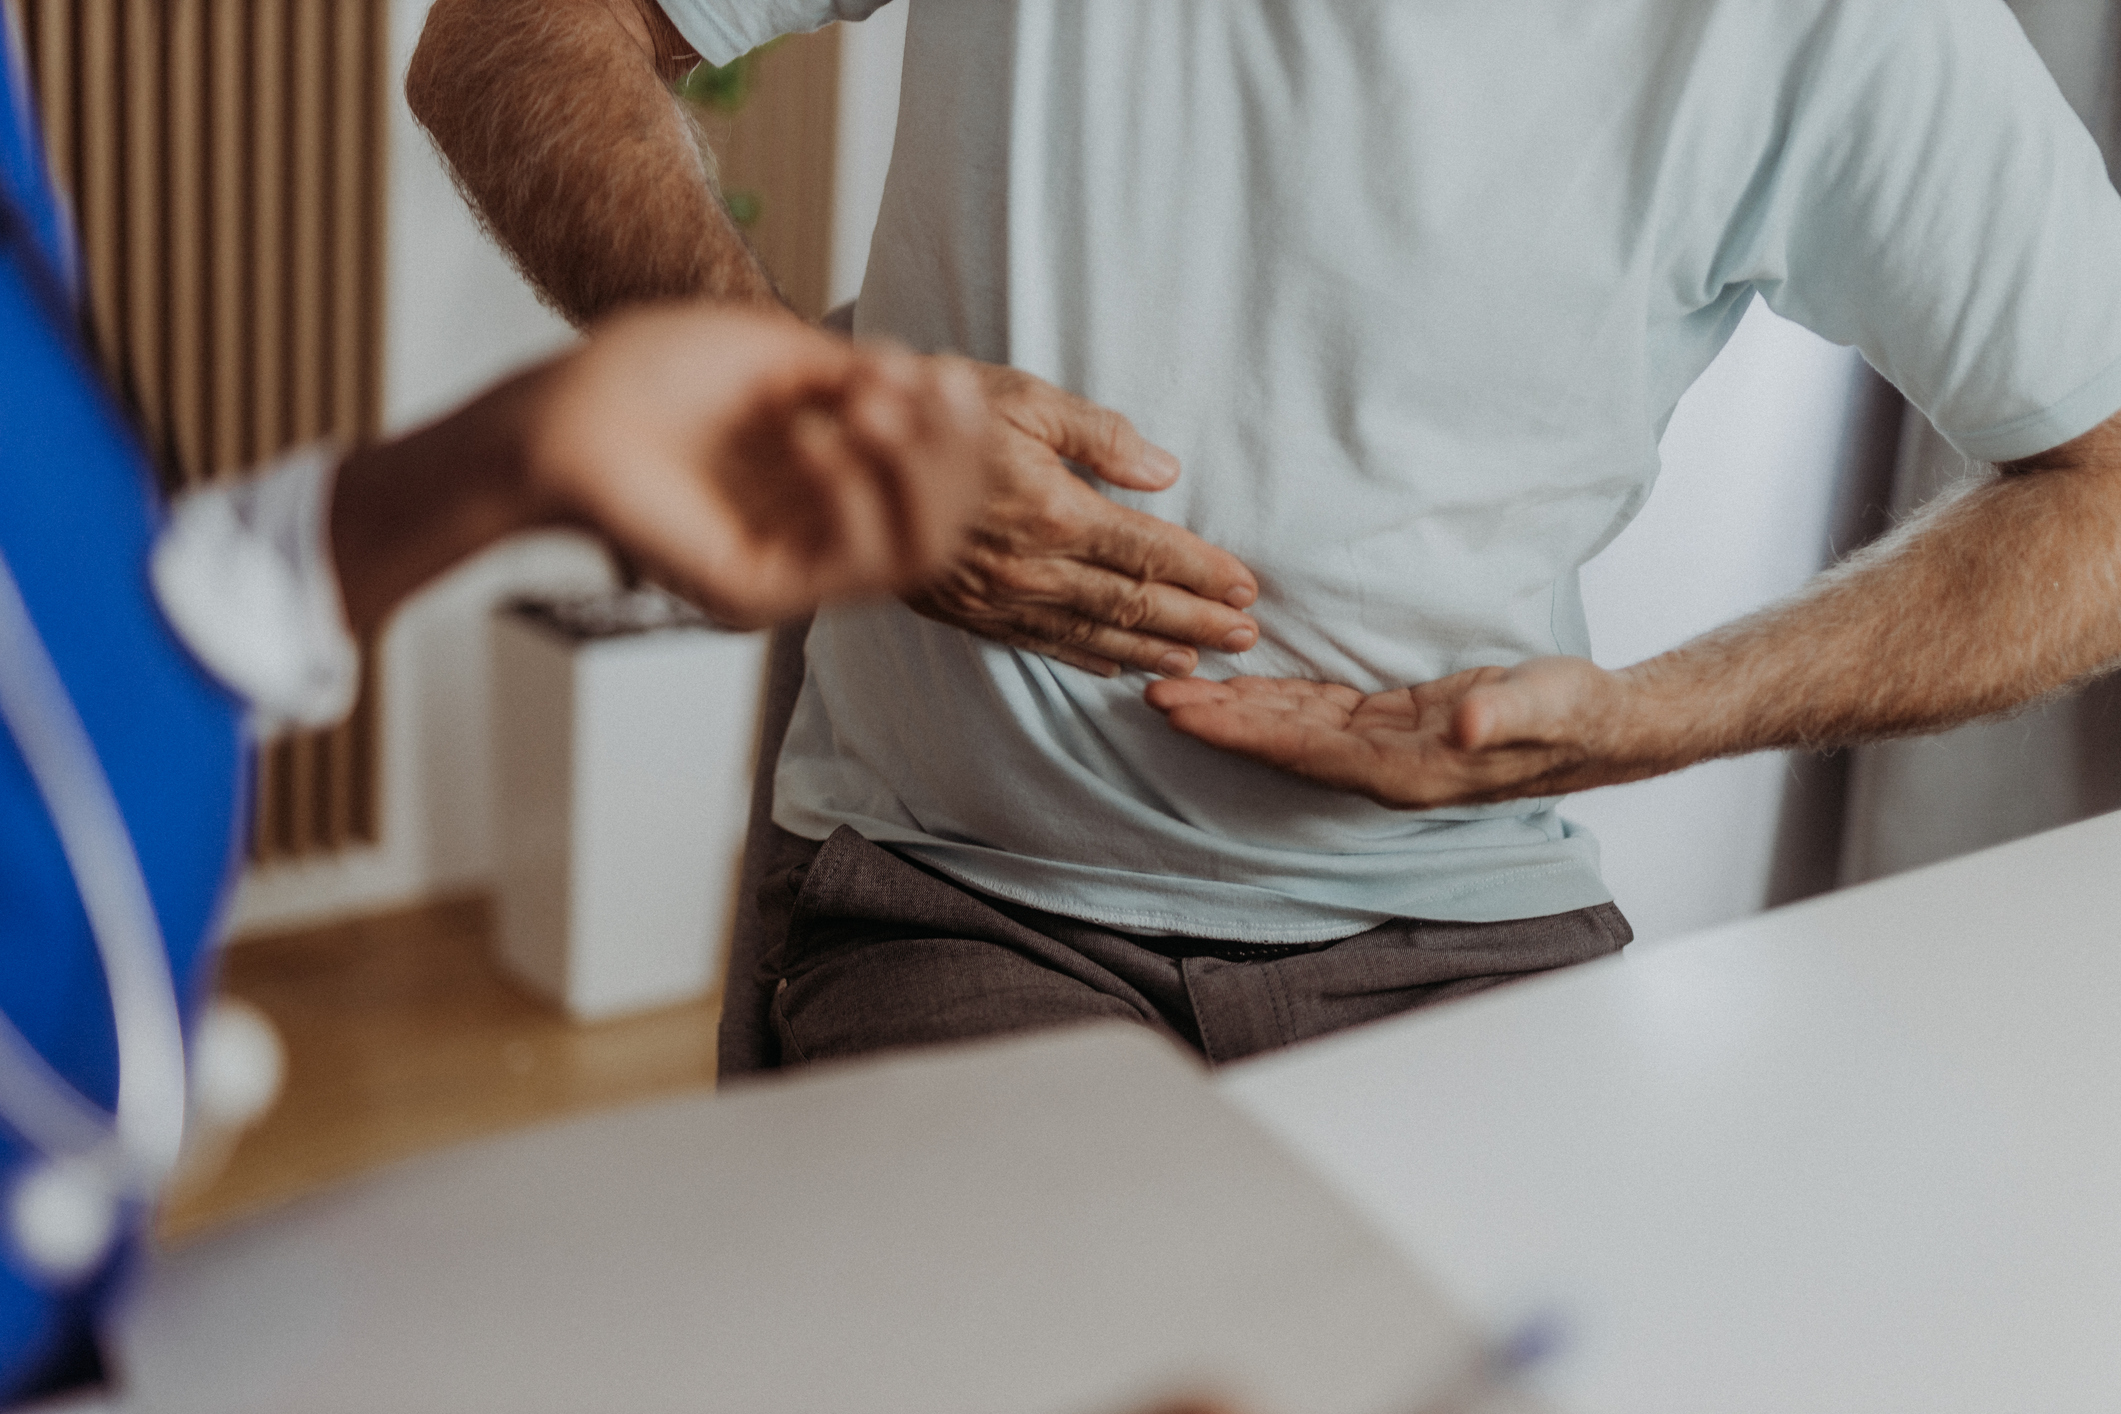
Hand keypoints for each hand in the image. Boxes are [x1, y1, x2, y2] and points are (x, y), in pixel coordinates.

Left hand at [330, 305, 990, 636]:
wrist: (558, 412)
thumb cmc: (646, 373)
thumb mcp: (775, 352)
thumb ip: (857, 374)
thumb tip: (929, 385)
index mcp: (828, 475)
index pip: (934, 478)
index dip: (957, 431)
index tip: (946, 372)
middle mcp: (821, 530)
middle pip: (942, 519)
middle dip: (950, 452)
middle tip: (925, 389)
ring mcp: (794, 567)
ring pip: (916, 549)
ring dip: (912, 471)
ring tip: (865, 409)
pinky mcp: (761, 595)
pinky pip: (853, 566)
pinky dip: (851, 495)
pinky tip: (815, 441)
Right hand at [905, 362, 1260, 676]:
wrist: (845, 445)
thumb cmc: (943, 406)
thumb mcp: (1024, 396)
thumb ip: (1099, 436)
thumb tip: (1164, 472)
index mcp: (1054, 509)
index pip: (1149, 550)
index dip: (1203, 573)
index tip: (1247, 588)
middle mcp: (1032, 565)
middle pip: (1132, 602)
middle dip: (1196, 621)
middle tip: (1246, 638)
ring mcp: (998, 596)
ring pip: (1092, 633)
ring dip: (1152, 649)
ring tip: (1199, 660)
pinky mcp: (966, 611)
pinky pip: (1039, 644)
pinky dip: (1086, 657)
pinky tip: (1118, 665)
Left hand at [1146, 658, 1657, 808]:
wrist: (1602, 725)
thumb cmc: (1576, 715)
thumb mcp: (1547, 704)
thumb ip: (1502, 713)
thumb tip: (1464, 725)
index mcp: (1406, 771)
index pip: (1302, 750)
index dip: (1239, 731)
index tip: (1183, 710)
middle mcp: (1383, 767)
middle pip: (1279, 743)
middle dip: (1215, 719)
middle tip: (1149, 687)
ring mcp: (1384, 748)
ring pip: (1290, 729)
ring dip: (1233, 709)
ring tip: (1174, 682)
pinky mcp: (1391, 723)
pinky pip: (1316, 713)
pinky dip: (1271, 698)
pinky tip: (1236, 683)